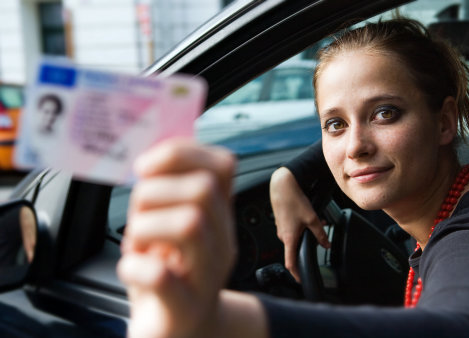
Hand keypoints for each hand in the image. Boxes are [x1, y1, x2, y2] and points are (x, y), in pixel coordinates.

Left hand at [117, 139, 236, 337]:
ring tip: (137, 244)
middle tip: (138, 214)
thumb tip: (150, 157)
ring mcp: (206, 276)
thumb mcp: (171, 228)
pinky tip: (132, 269)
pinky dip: (135, 267)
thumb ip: (168, 194)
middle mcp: (220, 242)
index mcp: (218, 217)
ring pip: (190, 224)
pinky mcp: (184, 308)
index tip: (145, 167)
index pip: (221, 164)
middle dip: (155, 191)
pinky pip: (162, 277)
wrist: (183, 333)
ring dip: (146, 226)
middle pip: (204, 189)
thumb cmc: (170, 277)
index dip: (180, 153)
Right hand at [269, 167, 329, 281]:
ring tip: (317, 222)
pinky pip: (292, 230)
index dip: (296, 273)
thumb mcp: (312, 218)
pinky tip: (308, 217)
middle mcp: (283, 236)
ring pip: (295, 237)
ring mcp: (281, 229)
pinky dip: (301, 227)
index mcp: (289, 238)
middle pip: (296, 248)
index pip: (291, 263)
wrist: (282, 186)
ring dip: (306, 233)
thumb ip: (320, 233)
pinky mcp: (282, 222)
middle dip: (308, 245)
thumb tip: (326, 244)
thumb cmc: (293, 200)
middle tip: (321, 239)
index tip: (300, 280)